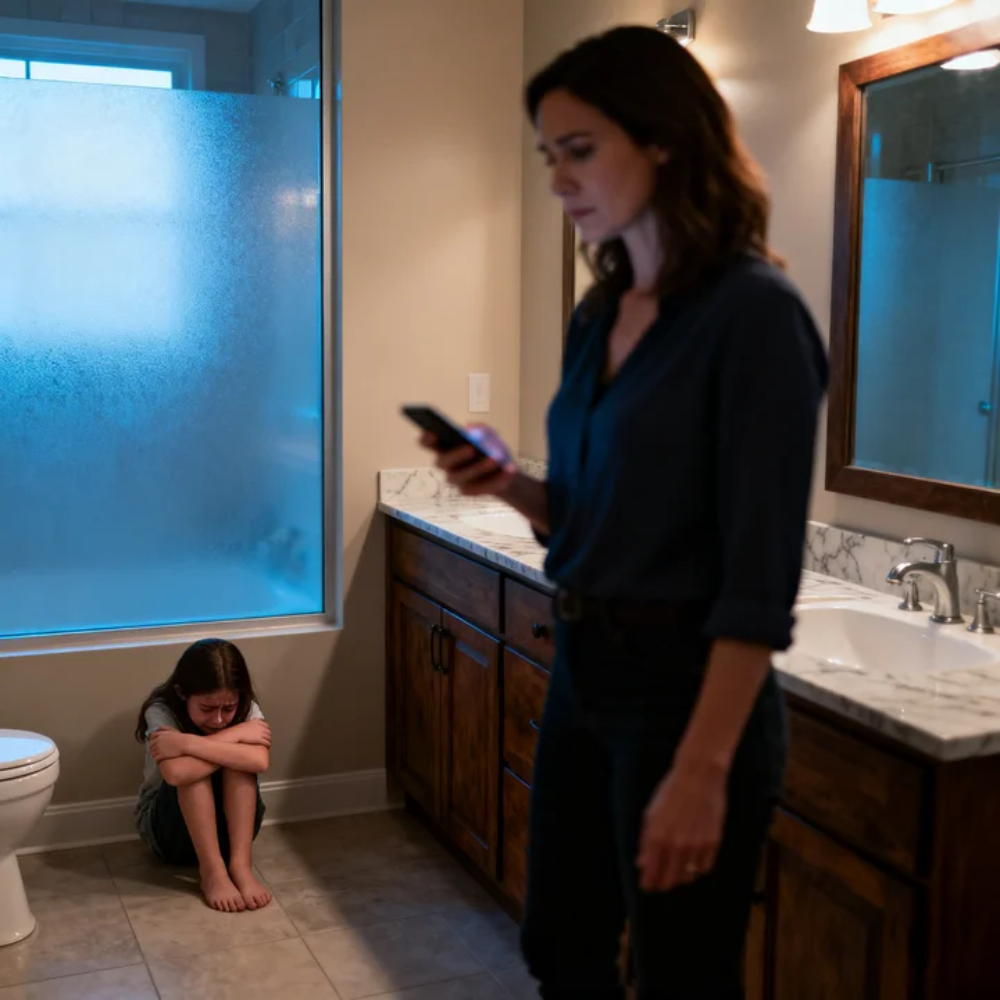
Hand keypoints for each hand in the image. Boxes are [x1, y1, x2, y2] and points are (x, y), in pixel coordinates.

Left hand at [149, 728, 189, 762]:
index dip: (152, 742)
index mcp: (159, 735)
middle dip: (153, 749)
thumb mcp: (171, 730)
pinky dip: (156, 760)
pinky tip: (159, 760)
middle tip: (156, 751)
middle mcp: (157, 741)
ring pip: (152, 753)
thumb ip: (164, 728)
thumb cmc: (180, 737)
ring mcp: (159, 748)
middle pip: (151, 746)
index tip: (154, 744)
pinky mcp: (162, 755)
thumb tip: (158, 728)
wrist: (185, 744)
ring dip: (154, 755)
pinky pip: (156, 758)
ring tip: (157, 756)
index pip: (151, 738)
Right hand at [235, 719, 271, 747]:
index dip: (266, 730)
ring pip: (268, 737)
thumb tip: (250, 729)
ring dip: (268, 741)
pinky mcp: (260, 739)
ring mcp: (261, 733)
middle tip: (267, 739)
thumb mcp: (245, 724)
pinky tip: (267, 747)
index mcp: (256, 721)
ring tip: (267, 744)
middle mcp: (260, 726)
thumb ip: (250, 725)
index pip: (266, 725)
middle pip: (268, 731)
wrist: (235, 735)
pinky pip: (267, 742)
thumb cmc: (237, 731)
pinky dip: (268, 745)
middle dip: (268, 736)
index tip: (266, 733)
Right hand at [418, 426, 516, 497]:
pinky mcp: (468, 491)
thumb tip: (470, 429)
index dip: (426, 438)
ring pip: (461, 476)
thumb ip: (481, 429)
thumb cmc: (491, 448)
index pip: (427, 443)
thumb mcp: (490, 434)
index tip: (433, 432)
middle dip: (456, 455)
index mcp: (445, 446)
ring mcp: (456, 479)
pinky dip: (496, 479)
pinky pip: (479, 488)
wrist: (506, 469)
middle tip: (472, 448)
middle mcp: (446, 464)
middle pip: (442, 462)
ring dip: (479, 468)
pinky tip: (508, 470)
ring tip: (496, 459)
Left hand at [636, 763, 727, 891]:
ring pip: (688, 877)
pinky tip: (693, 860)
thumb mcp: (651, 813)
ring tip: (677, 869)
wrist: (699, 776)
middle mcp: (676, 846)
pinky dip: (698, 868)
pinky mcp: (713, 843)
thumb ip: (646, 841)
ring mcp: (696, 846)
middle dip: (663, 883)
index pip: (651, 874)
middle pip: (669, 880)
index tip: (648, 885)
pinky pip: (705, 868)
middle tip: (661, 881)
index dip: (649, 883)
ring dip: (681, 876)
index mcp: (657, 838)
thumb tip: (642, 863)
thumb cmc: (671, 792)